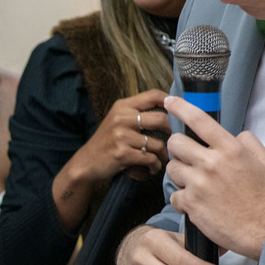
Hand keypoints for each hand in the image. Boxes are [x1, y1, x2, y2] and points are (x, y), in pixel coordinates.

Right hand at [52, 88, 168, 231]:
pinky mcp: (122, 153)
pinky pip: (150, 158)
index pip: (154, 95)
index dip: (171, 102)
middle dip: (172, 132)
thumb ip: (138, 114)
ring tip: (160, 159)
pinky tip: (151, 168)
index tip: (179, 112)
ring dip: (163, 154)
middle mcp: (121, 118)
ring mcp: (121, 136)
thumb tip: (172, 112)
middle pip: (162, 119)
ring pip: (158, 143)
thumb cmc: (107, 143)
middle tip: (175, 141)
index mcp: (122, 106)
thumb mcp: (117, 121)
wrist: (86, 163)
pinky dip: (154, 166)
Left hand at [163, 96, 264, 259]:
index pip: (199, 120)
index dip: (180, 107)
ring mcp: (198, 183)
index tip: (169, 101)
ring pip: (171, 169)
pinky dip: (182, 199)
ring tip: (195, 183)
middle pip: (175, 143)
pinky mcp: (190, 202)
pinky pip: (174, 194)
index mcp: (230, 149)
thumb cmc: (261, 196)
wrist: (260, 229)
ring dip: (179, 175)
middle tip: (187, 158)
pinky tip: (196, 203)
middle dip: (177, 149)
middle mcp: (212, 163)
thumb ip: (248, 142)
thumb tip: (233, 134)